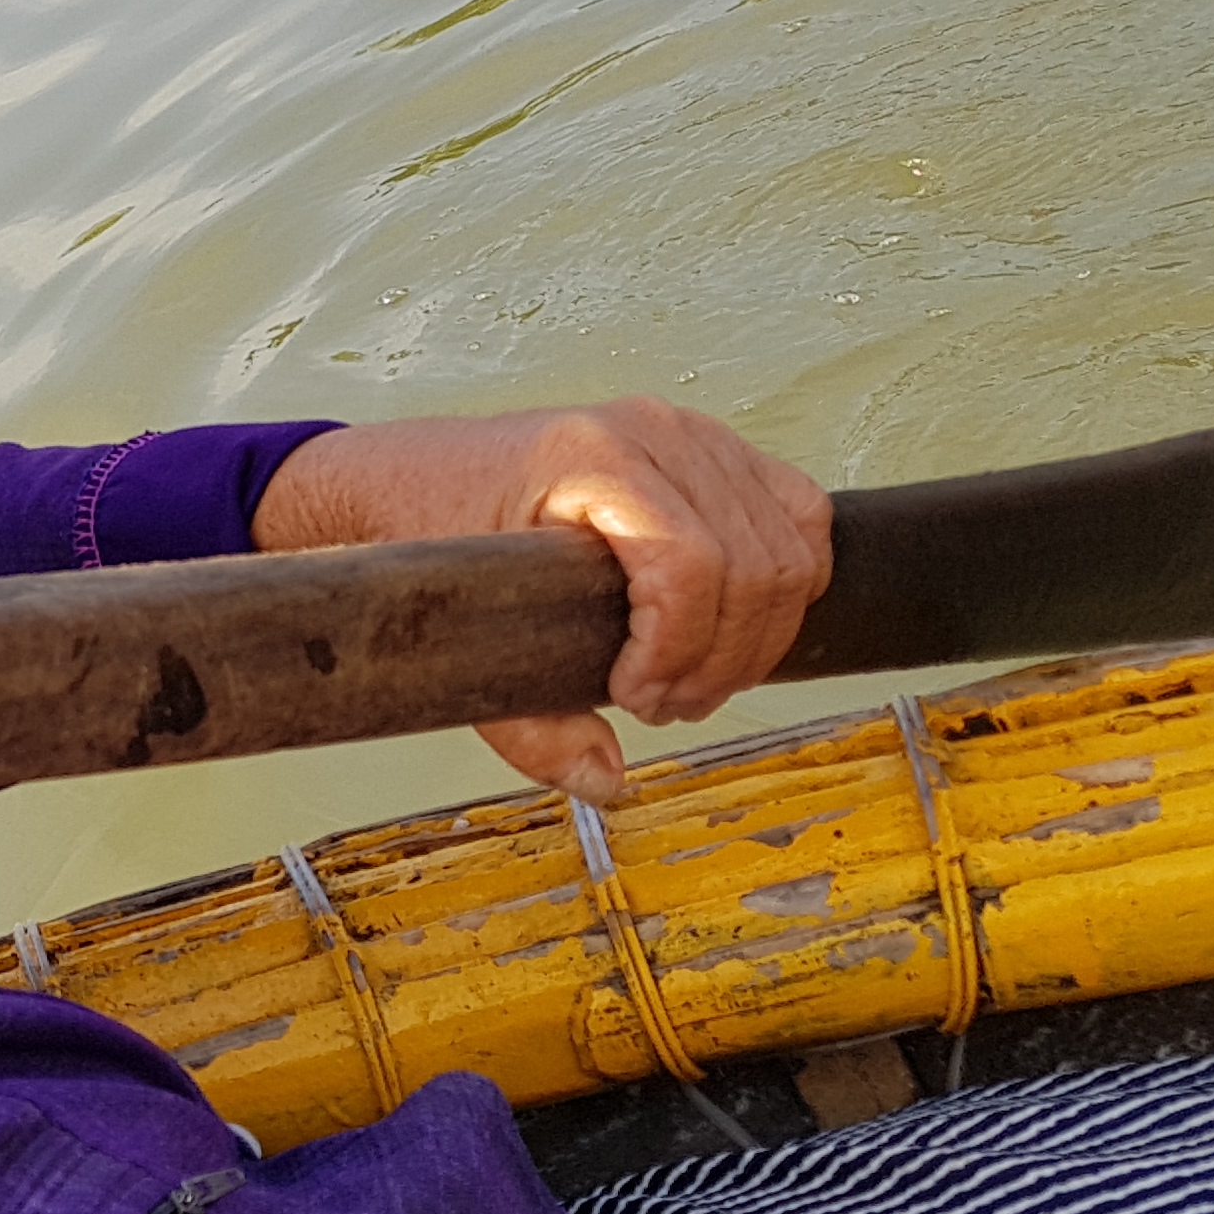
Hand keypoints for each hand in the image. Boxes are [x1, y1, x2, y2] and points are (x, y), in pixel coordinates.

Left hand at [249, 401, 831, 805]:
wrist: (413, 477)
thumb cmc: (434, 530)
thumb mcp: (459, 633)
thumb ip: (528, 722)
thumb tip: (604, 779)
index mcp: (589, 461)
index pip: (690, 563)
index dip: (681, 650)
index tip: (639, 697)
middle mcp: (652, 434)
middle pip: (757, 566)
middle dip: (720, 661)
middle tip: (663, 706)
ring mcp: (692, 435)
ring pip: (792, 548)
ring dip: (756, 636)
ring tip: (690, 678)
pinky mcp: (718, 450)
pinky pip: (800, 518)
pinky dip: (786, 587)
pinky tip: (728, 631)